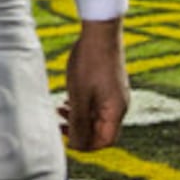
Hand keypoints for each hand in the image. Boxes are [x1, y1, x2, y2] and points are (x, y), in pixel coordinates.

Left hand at [58, 19, 129, 152]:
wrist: (100, 32)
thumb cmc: (90, 63)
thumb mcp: (79, 96)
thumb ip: (78, 123)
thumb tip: (75, 146)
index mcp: (116, 111)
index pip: (104, 141)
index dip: (85, 145)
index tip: (66, 138)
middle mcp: (120, 105)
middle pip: (101, 130)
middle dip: (79, 131)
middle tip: (58, 125)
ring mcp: (117, 95)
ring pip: (98, 117)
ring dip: (79, 118)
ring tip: (59, 110)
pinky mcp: (111, 85)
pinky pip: (98, 104)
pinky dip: (83, 106)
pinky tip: (68, 99)